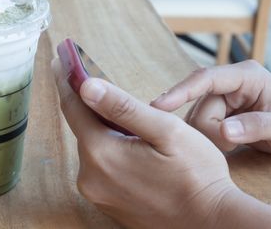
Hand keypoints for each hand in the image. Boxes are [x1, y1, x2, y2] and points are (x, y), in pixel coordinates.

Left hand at [52, 59, 236, 228]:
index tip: (59, 58)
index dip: (67, 79)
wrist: (211, 223)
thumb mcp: (165, 130)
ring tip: (116, 108)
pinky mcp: (108, 202)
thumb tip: (86, 85)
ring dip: (101, 125)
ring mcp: (97, 193)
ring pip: (93, 146)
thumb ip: (123, 106)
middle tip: (87, 73)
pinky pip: (100, 165)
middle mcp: (91, 177)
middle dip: (87, 101)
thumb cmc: (196, 176)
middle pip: (83, 127)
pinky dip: (108, 147)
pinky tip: (126, 140)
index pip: (73, 107)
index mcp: (102, 154)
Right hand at [151, 60, 270, 156]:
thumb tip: (224, 132)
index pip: (206, 78)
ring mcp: (222, 97)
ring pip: (195, 119)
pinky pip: (199, 126)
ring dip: (209, 138)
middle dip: (209, 131)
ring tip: (233, 147)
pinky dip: (207, 140)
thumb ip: (258, 126)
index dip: (181, 91)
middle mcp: (229, 83)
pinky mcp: (217, 112)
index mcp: (246, 76)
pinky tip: (224, 146)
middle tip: (232, 147)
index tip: (159, 105)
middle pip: (198, 105)